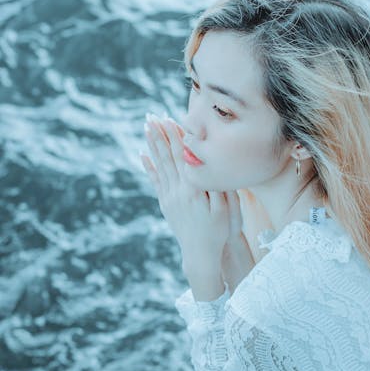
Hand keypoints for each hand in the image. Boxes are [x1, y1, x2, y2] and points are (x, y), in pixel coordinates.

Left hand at [141, 113, 231, 270]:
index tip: (168, 118)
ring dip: (152, 145)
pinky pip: (155, 181)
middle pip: (166, 157)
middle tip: (150, 116)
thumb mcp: (225, 208)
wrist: (202, 254)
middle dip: (159, 135)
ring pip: (159, 166)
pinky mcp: (166, 205)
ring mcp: (169, 198)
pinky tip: (143, 155)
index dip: (175, 136)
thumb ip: (215, 185)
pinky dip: (148, 167)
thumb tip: (205, 163)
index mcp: (192, 189)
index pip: (181, 156)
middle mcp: (177, 191)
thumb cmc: (219, 231)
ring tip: (146, 128)